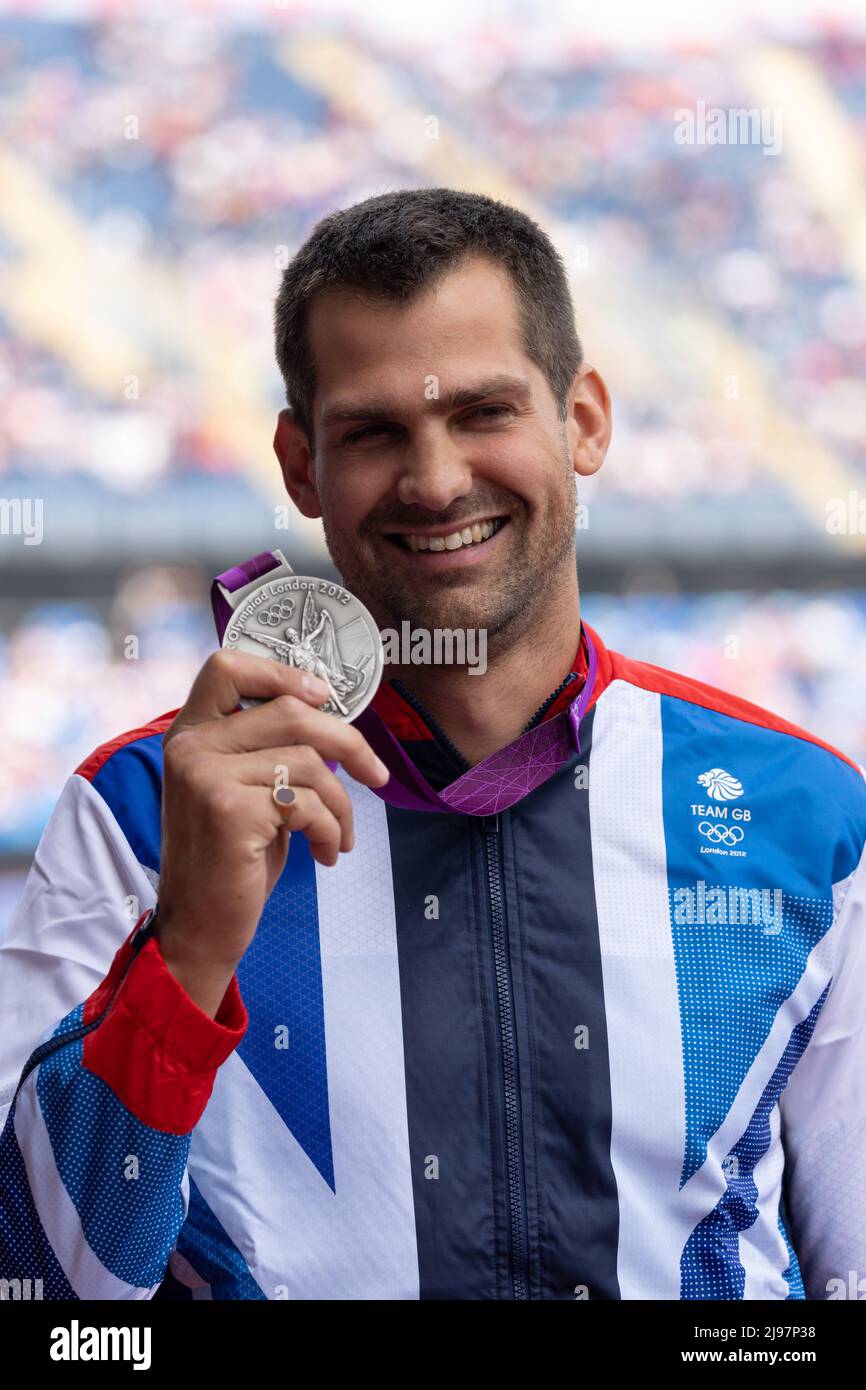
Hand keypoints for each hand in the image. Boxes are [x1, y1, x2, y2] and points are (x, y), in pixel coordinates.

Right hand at [155, 650, 389, 1014]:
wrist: (200, 927)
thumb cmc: (231, 859)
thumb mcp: (241, 791)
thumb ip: (266, 749)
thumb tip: (331, 718)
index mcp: (189, 732)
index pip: (226, 666)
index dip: (282, 673)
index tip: (323, 698)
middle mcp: (190, 745)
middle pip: (291, 711)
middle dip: (348, 741)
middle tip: (376, 774)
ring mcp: (205, 774)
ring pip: (309, 761)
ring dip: (340, 804)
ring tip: (338, 836)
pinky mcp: (228, 808)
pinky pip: (307, 802)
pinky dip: (330, 830)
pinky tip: (324, 854)